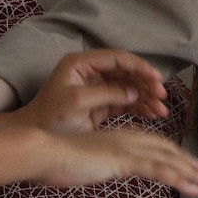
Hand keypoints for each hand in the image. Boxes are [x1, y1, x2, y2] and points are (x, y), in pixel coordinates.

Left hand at [1, 48, 166, 133]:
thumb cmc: (50, 117)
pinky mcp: (101, 104)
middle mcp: (91, 73)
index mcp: (81, 64)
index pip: (117, 58)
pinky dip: (140, 108)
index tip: (155, 78)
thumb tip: (134, 92)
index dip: (138, 66)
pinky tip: (152, 115)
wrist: (36, 138)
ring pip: (129, 87)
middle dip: (146, 83)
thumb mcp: (77, 102)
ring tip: (161, 110)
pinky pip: (126, 102)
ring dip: (146, 97)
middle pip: (126, 72)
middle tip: (162, 95)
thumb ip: (107, 93)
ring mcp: (97, 88)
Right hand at [37, 127, 197, 196]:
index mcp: (118, 138)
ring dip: (191, 174)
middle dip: (189, 165)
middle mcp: (127, 139)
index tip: (188, 164)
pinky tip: (191, 188)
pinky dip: (178, 179)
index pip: (154, 146)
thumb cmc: (55, 159)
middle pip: (167, 151)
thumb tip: (99, 170)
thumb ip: (97, 165)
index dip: (173, 155)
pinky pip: (157, 170)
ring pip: (168, 160)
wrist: (43, 151)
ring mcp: (126, 148)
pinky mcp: (123, 160)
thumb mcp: (84, 162)